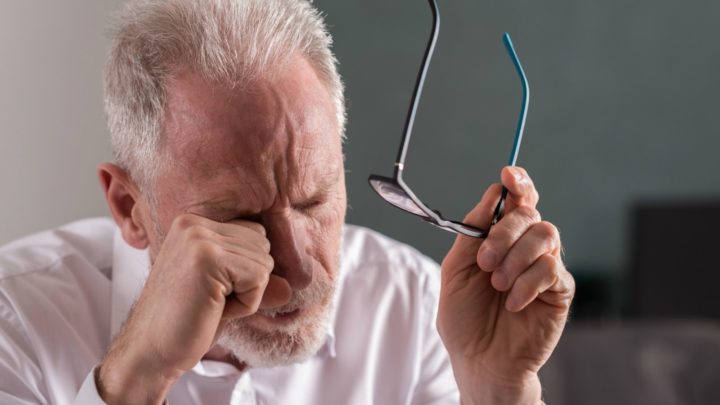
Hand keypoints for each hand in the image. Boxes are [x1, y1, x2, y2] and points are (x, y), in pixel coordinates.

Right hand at [97, 214, 290, 404]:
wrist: (150, 351)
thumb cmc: (186, 321)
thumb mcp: (227, 293)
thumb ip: (257, 280)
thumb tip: (291, 285)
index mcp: (193, 222)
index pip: (254, 234)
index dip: (245, 271)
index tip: (211, 289)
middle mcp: (194, 223)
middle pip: (263, 245)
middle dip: (249, 281)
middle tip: (211, 300)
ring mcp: (199, 239)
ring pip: (264, 263)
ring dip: (247, 294)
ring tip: (210, 304)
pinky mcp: (208, 259)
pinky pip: (259, 279)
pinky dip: (246, 304)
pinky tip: (213, 310)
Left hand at [437, 167, 574, 404]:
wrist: (479, 360)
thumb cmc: (465, 317)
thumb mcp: (455, 270)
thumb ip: (472, 233)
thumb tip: (493, 196)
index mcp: (499, 238)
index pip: (515, 199)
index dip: (517, 182)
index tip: (509, 174)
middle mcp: (524, 247)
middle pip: (529, 213)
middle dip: (505, 232)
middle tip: (485, 261)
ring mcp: (544, 266)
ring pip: (545, 235)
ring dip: (515, 258)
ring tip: (498, 286)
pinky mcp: (560, 290)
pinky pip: (552, 269)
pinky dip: (527, 283)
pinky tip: (514, 303)